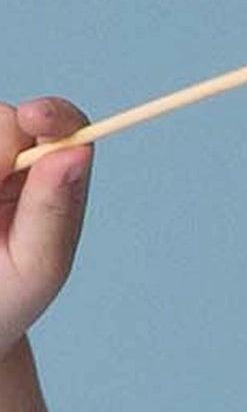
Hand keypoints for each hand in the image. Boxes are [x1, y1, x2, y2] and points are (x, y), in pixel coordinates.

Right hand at [0, 97, 92, 355]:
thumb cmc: (7, 296)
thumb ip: (52, 210)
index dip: (55, 115)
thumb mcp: (36, 264)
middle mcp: (18, 160)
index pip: (68, 129)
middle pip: (8, 118)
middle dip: (0, 149)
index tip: (34, 118)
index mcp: (55, 182)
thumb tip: (75, 152)